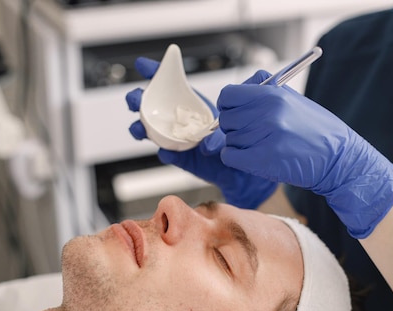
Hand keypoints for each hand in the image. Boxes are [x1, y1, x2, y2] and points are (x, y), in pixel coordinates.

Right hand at [125, 58, 276, 208]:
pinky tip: (167, 151)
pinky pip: (169, 155)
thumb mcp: (237, 111)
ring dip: (141, 129)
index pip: (166, 83)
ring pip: (150, 132)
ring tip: (140, 129)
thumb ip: (240, 98)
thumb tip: (256, 77)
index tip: (142, 65)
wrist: (240, 164)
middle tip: (136, 99)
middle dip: (137, 100)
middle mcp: (177, 119)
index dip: (153, 72)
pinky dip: (166, 153)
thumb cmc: (235, 135)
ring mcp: (176, 139)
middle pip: (148, 107)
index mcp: (187, 102)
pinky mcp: (182, 159)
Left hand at [217, 70, 392, 237]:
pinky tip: (252, 157)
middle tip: (253, 131)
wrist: (337, 159)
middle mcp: (267, 114)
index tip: (234, 110)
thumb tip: (231, 97)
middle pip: (226, 118)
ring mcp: (265, 137)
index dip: (228, 104)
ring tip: (263, 144)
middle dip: (235, 126)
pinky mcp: (263, 160)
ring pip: (229, 139)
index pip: (228, 95)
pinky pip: (230, 156)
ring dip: (240, 144)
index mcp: (273, 95)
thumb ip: (262, 92)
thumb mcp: (292, 99)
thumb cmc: (316, 130)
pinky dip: (236, 158)